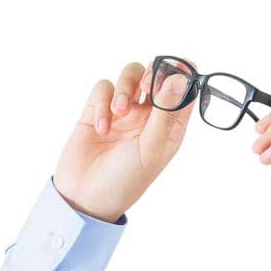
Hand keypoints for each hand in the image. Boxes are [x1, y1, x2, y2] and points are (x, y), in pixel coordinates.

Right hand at [52, 60, 196, 222]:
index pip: (184, 89)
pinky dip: (102, 103)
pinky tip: (101, 128)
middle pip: (156, 73)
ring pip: (130, 75)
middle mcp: (149, 116)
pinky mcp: (98, 110)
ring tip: (118, 113)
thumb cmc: (125, 182)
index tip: (173, 72)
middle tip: (146, 87)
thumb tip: (180, 79)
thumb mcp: (151, 149)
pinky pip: (103, 88)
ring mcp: (124, 112)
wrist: (86, 197)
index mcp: (169, 126)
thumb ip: (165, 113)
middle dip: (151, 73)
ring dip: (124, 87)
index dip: (182, 74)